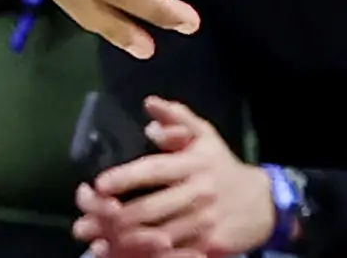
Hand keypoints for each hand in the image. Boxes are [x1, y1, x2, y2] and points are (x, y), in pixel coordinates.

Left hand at [75, 100, 272, 257]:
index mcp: (195, 163)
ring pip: (154, 236)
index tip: (97, 185)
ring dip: (121, 242)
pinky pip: (169, 254)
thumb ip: (178, 118)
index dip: (125, 177)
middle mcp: (199, 191)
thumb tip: (149, 105)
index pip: (155, 169)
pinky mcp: (208, 246)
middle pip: (148, 208)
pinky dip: (143, 256)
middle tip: (82, 225)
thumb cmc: (223, 167)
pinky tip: (122, 255)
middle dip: (110, 218)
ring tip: (94, 243)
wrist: (264, 203)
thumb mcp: (206, 137)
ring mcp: (204, 222)